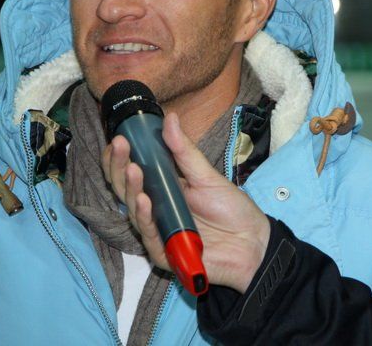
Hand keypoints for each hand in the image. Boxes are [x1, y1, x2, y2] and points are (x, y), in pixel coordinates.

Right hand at [101, 112, 269, 292]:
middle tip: (119, 145)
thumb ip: (184, 151)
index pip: (131, 171)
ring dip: (130, 188)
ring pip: (133, 210)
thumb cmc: (231, 209)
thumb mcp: (207, 175)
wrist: (253, 242)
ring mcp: (157, 231)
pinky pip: (149, 235)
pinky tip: (143, 200)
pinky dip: (144, 217)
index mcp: (162, 188)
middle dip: (119, 166)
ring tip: (132, 169)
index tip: (119, 138)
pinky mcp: (164, 253)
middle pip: (125, 188)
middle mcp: (154, 209)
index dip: (120, 156)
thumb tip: (169, 117)